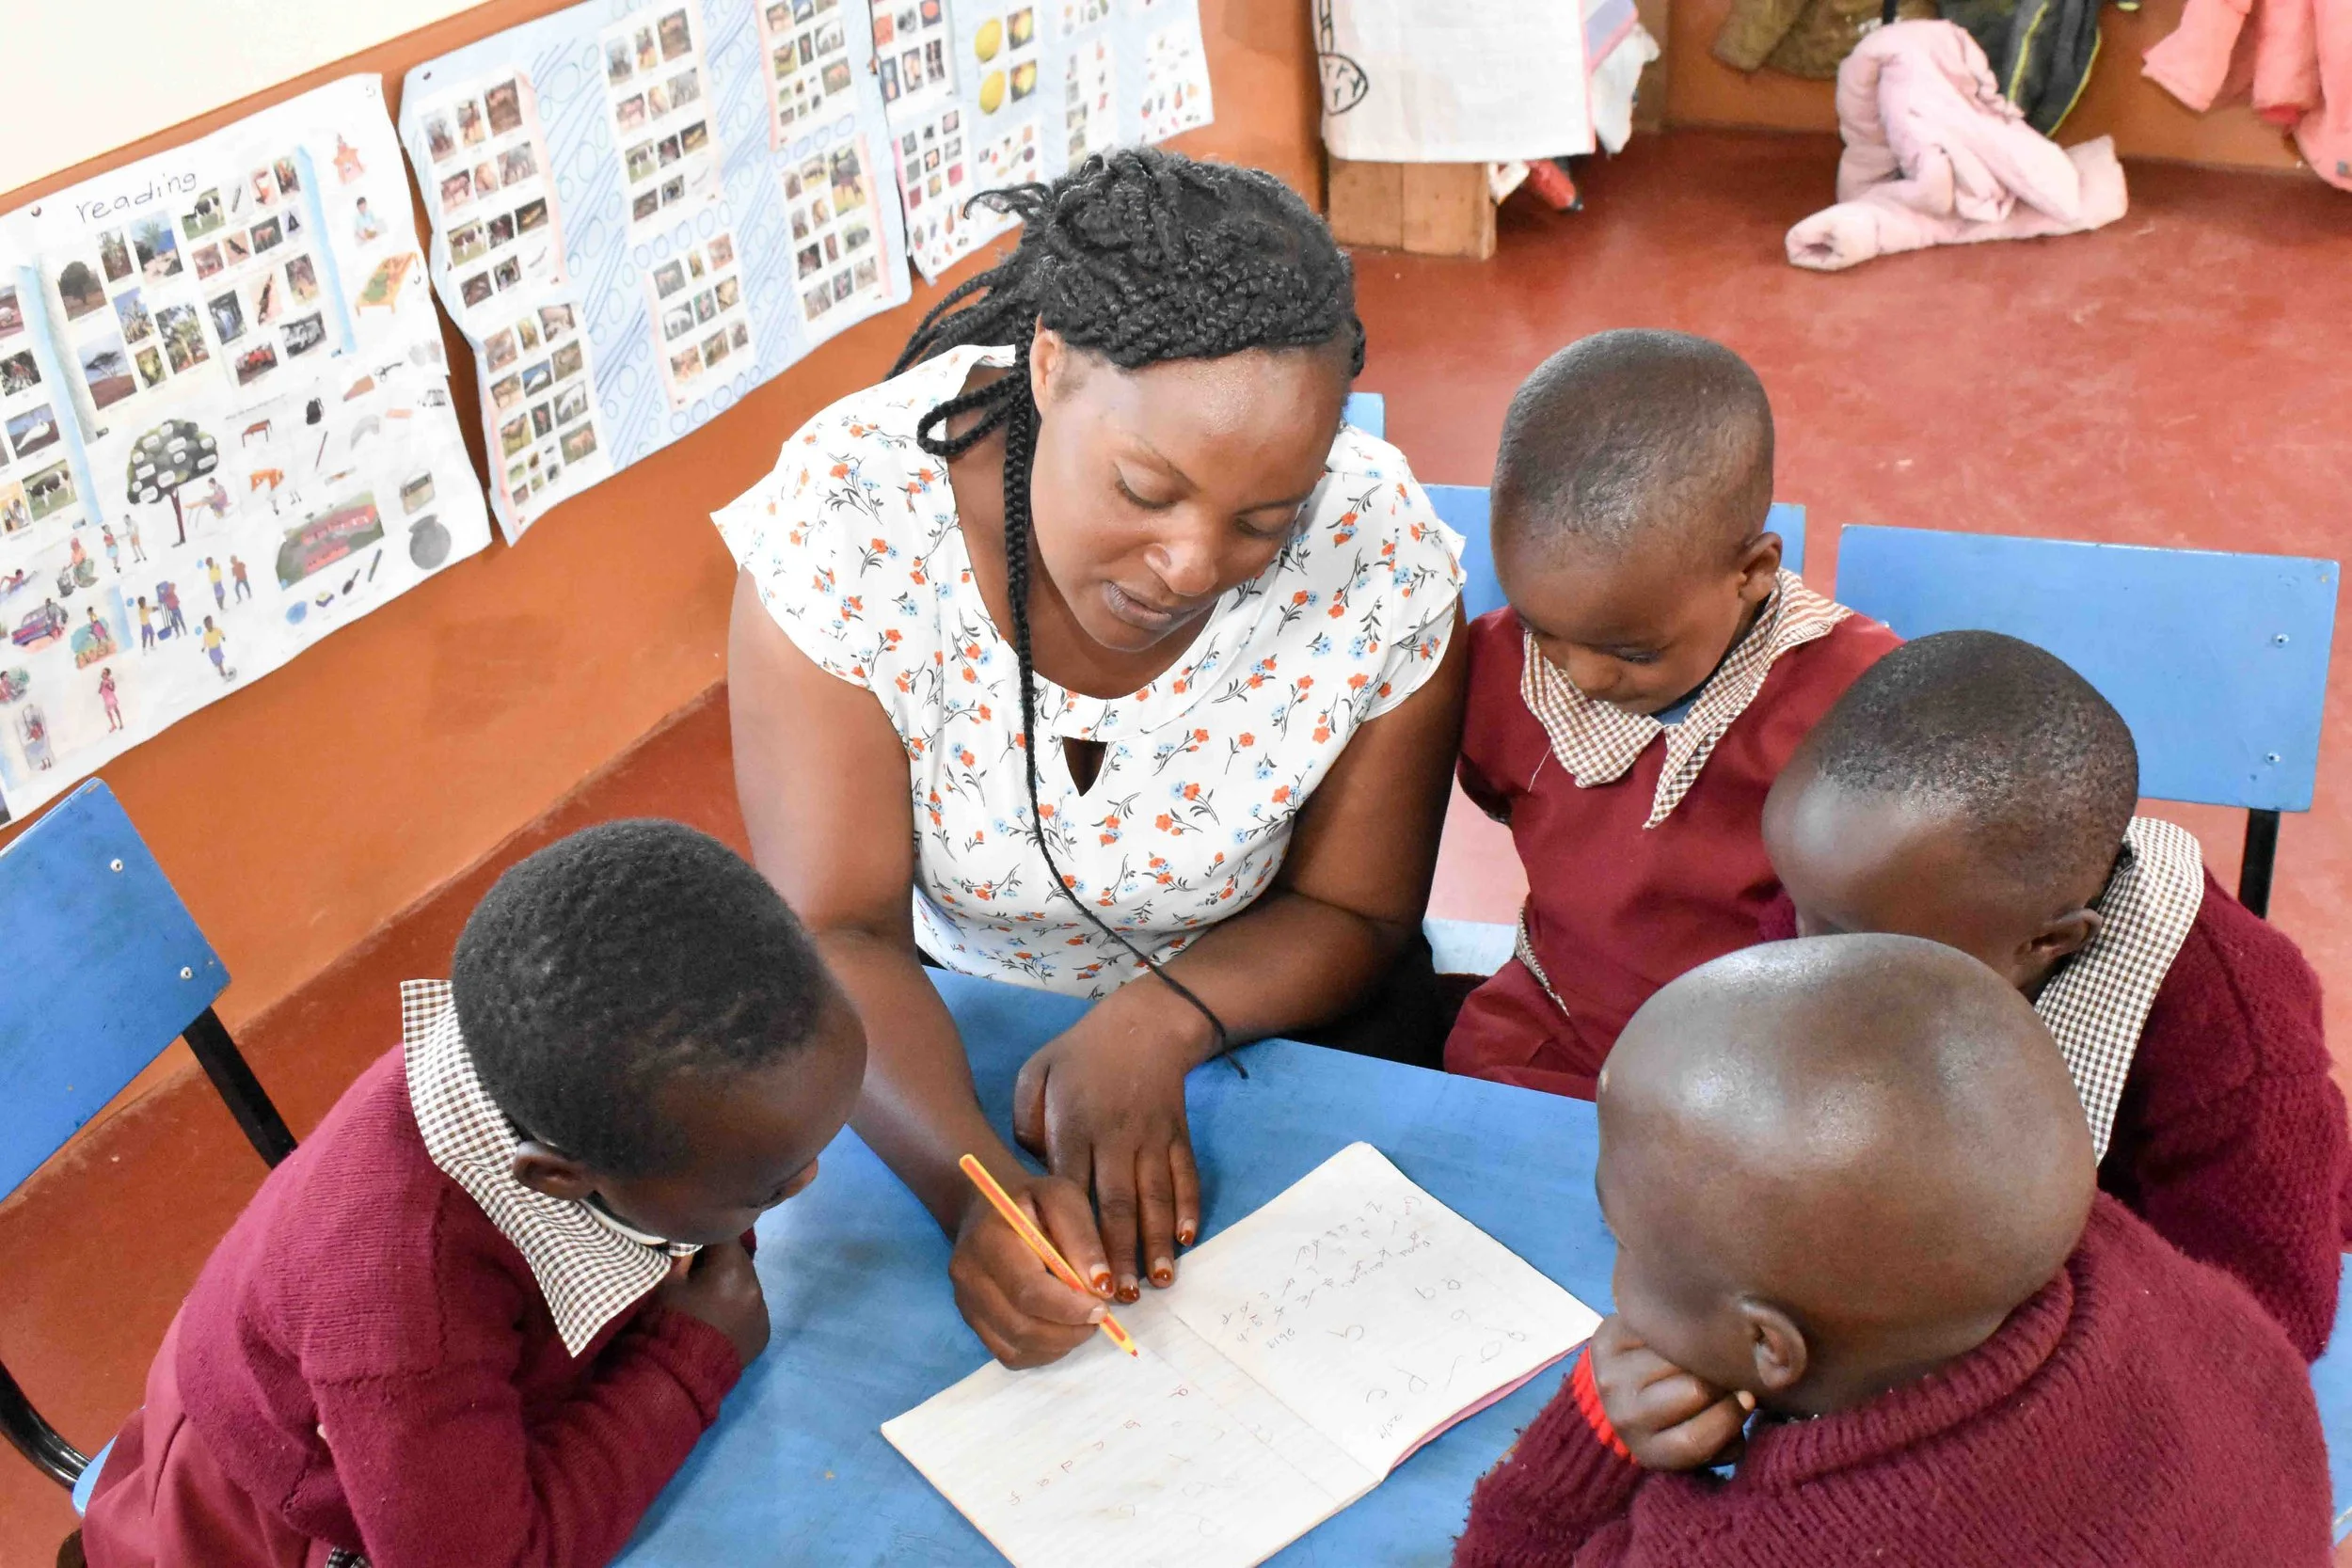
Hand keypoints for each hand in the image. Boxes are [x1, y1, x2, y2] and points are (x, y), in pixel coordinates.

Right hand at [652, 1240, 769, 1368]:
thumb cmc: (668, 1322)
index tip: (694, 1242)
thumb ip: (683, 1253)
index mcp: (733, 1269)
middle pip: (739, 1260)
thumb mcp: (667, 1281)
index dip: (707, 1235)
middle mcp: (755, 1287)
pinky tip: (721, 1321)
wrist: (679, 1375)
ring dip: (732, 1286)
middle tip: (700, 1271)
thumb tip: (691, 1239)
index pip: (725, 1235)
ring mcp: (763, 1312)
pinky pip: (752, 1310)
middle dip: (721, 1261)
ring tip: (710, 1299)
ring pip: (747, 1285)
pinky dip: (739, 1310)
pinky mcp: (764, 1333)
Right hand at [949, 1167, 1114, 1367]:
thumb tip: (1102, 1286)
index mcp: (989, 1239)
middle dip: (1070, 1330)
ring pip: (1016, 1346)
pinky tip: (1060, 1329)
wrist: (988, 1209)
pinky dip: (1043, 1352)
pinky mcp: (973, 1323)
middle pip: (1021, 1325)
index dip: (1069, 1307)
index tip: (1103, 1307)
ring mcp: (966, 1303)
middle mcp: (968, 1275)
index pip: (1028, 1290)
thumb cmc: (1032, 1202)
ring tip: (1082, 1321)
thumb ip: (1083, 1237)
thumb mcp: (1063, 1198)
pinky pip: (1010, 1355)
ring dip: (1060, 1343)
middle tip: (1100, 1317)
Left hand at [1012, 998, 1205, 1302]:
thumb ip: (1025, 1123)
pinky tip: (1187, 1240)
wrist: (1145, 1021)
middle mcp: (1114, 1138)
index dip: (1075, 1235)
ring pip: (1155, 1198)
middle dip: (1121, 1255)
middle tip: (1123, 1299)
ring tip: (1160, 1282)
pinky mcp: (1177, 1135)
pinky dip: (1188, 1209)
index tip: (1075, 1275)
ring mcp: (1151, 1138)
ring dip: (1158, 1243)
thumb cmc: (1081, 1053)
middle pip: (1117, 1205)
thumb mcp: (1034, 1074)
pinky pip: (1185, 1176)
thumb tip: (1032, 1170)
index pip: (1072, 1191)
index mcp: (1073, 1127)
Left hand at [1587, 1315, 1751, 1470]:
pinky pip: (1657, 1328)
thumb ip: (1729, 1437)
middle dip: (1719, 1378)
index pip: (1695, 1440)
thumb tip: (1746, 1400)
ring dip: (1698, 1351)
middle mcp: (1625, 1418)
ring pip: (1678, 1355)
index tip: (1749, 1398)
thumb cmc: (1676, 1418)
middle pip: (1694, 1389)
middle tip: (1725, 1370)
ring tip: (1702, 1352)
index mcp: (1651, 1452)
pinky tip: (1678, 1335)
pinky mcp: (1605, 1343)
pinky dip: (1675, 1330)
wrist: (1625, 1388)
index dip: (1731, 1416)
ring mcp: (1612, 1379)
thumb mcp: (1703, 1443)